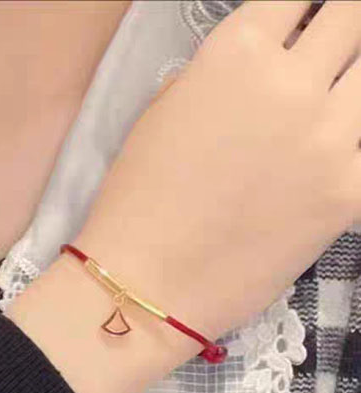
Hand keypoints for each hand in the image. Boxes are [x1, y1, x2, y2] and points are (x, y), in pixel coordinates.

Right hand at [76, 0, 360, 341]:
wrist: (144, 284)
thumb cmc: (135, 202)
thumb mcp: (160, 117)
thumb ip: (213, 77)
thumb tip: (252, 71)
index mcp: (235, 54)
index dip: (304, 8)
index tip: (305, 22)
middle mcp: (291, 82)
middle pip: (354, 17)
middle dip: (344, 28)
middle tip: (331, 55)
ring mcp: (329, 138)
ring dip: (352, 85)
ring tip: (327, 110)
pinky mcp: (350, 192)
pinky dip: (356, 143)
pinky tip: (332, 153)